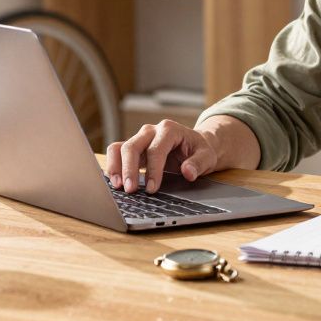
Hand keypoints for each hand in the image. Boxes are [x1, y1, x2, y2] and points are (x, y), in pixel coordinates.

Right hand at [105, 119, 220, 193]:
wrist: (194, 145)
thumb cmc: (199, 150)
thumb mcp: (207, 156)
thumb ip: (199, 163)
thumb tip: (188, 172)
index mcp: (169, 130)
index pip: (156, 149)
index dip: (153, 170)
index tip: (152, 189)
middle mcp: (151, 131)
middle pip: (132, 146)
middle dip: (129, 169)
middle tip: (130, 190)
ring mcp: (140, 138)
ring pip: (119, 148)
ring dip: (116, 167)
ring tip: (118, 186)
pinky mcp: (133, 148)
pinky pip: (117, 153)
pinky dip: (113, 166)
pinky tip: (114, 181)